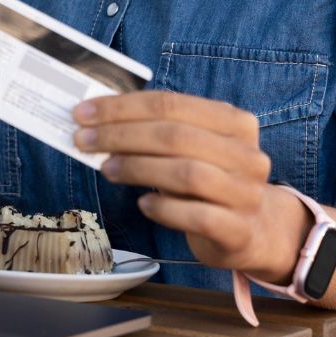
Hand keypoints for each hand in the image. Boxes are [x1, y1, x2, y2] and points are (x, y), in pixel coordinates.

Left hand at [73, 91, 307, 279]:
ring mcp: (247, 194)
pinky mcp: (239, 231)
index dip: (122, 107)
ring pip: (186, 173)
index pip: (171, 104)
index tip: (83, 113)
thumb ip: (156, 132)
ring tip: (107, 169)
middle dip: (120, 135)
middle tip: (83, 140)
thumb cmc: (209, 182)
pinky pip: (196, 216)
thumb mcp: (192, 149)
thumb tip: (97, 122)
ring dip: (136, 169)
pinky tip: (144, 204)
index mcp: (235, 122)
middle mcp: (246, 155)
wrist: (252, 232)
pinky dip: (164, 208)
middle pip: (175, 136)